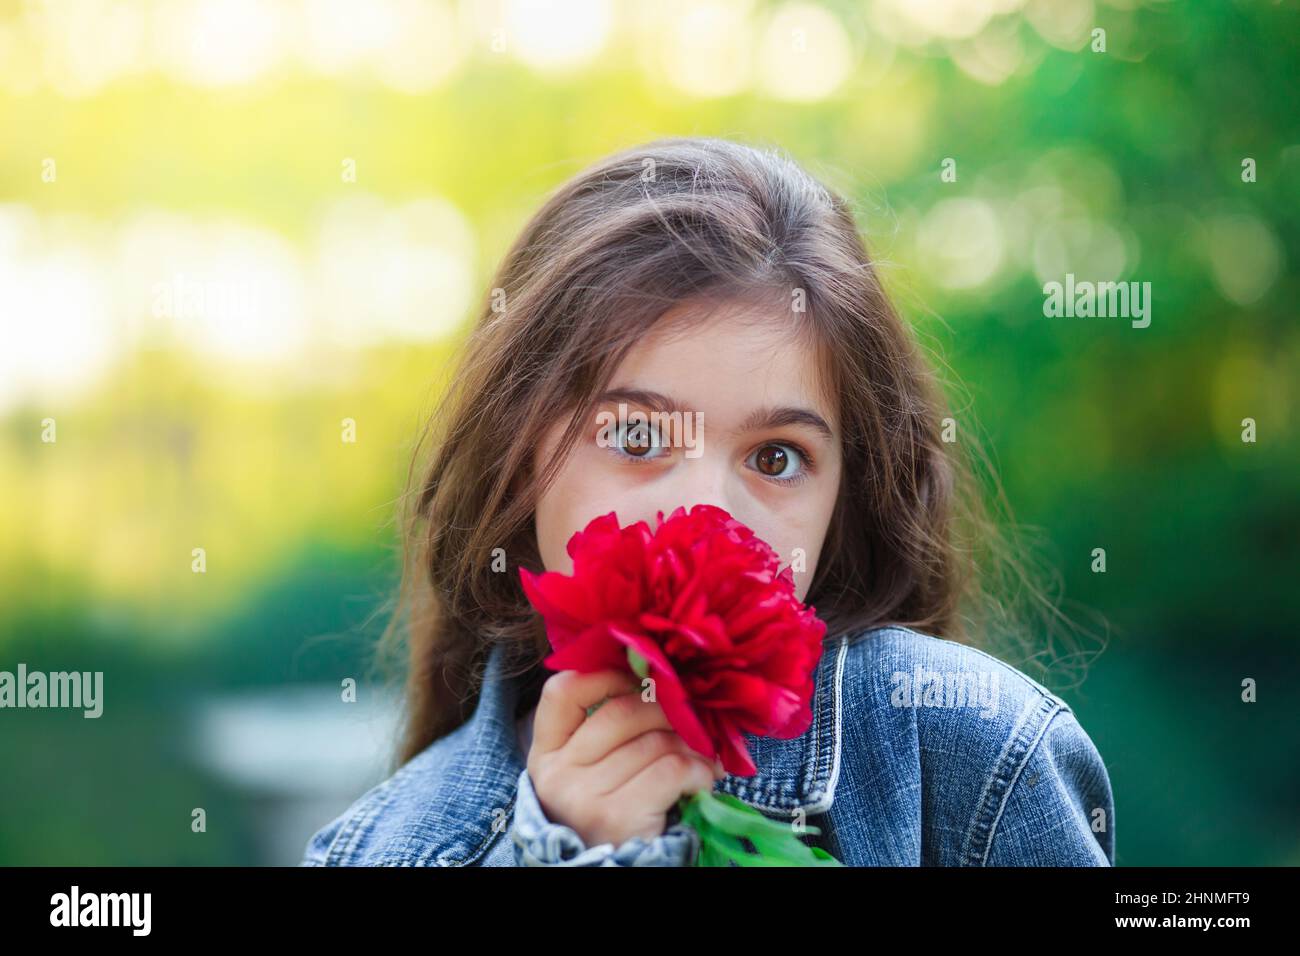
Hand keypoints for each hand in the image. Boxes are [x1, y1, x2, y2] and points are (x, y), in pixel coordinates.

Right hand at [526, 668, 725, 847]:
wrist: (610, 873)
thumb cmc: (609, 813)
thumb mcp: (590, 773)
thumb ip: (608, 732)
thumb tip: (661, 683)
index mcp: (546, 753)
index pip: (563, 691)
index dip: (604, 675)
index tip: (638, 681)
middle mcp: (558, 773)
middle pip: (622, 710)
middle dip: (668, 712)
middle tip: (691, 724)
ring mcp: (584, 795)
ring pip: (655, 741)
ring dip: (692, 747)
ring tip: (703, 758)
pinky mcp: (617, 815)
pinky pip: (671, 769)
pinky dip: (698, 771)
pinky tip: (702, 781)